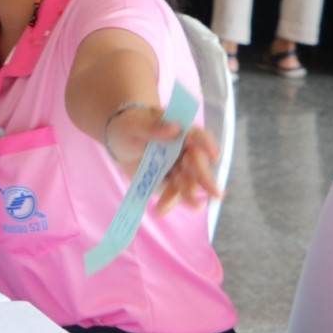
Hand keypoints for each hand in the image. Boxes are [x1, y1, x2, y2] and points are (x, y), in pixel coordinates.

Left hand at [104, 108, 223, 214]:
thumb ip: (154, 127)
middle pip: (198, 165)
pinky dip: (169, 202)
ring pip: (188, 183)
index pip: (199, 137)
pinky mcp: (168, 183)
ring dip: (190, 195)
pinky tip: (162, 209)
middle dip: (206, 178)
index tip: (215, 156)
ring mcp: (179, 170)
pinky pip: (172, 194)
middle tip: (215, 193)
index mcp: (183, 132)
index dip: (208, 146)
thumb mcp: (136, 123)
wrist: (118, 139)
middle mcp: (186, 152)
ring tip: (194, 206)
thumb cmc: (131, 124)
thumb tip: (176, 128)